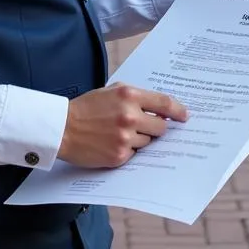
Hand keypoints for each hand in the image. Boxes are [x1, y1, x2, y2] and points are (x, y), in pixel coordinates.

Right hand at [57, 83, 187, 167]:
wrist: (63, 128)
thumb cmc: (87, 108)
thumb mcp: (112, 91)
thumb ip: (136, 97)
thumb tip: (159, 109)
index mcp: (129, 96)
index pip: (164, 103)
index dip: (178, 111)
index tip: (185, 116)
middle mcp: (130, 116)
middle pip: (161, 127)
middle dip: (156, 128)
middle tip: (145, 126)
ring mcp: (125, 138)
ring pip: (148, 142)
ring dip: (140, 139)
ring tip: (120, 133)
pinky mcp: (119, 156)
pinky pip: (134, 154)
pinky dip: (128, 150)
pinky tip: (112, 143)